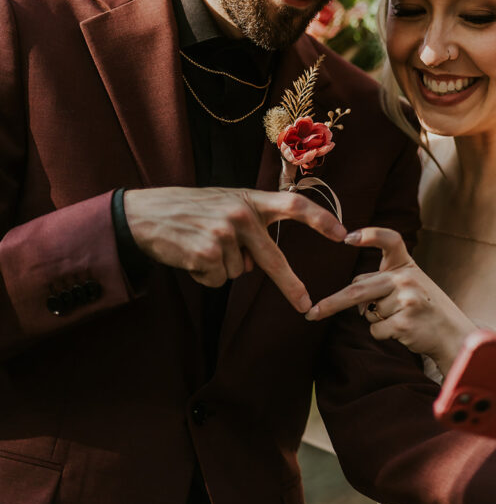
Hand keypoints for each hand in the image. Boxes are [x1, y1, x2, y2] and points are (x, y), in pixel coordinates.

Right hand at [124, 186, 346, 310]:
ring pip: (239, 272)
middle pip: (274, 258)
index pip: (295, 205)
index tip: (343, 235)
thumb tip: (261, 263)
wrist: (144, 214)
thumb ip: (250, 223)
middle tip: (305, 304)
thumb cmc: (187, 210)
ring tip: (199, 246)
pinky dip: (205, 275)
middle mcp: (241, 214)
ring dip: (221, 268)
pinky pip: (217, 280)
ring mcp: (223, 234)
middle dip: (291, 285)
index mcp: (250, 199)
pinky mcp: (206, 253)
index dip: (322, 219)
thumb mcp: (223, 202)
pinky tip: (190, 256)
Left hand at [305, 226, 474, 371]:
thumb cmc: (424, 308)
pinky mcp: (406, 321)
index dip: (369, 235)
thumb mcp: (410, 285)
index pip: (390, 240)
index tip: (347, 238)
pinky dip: (382, 334)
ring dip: (375, 320)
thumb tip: (352, 301)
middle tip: (312, 313)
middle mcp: (407, 278)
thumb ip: (381, 284)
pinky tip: (403, 331)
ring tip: (400, 318)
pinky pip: (376, 330)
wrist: (453, 334)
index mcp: (406, 265)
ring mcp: (407, 299)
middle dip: (331, 303)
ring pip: (367, 313)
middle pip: (357, 289)